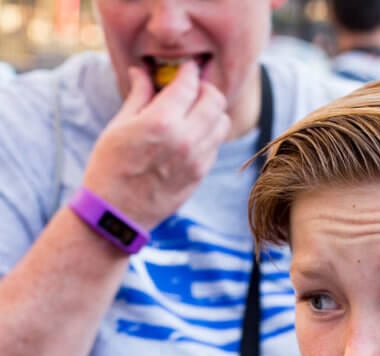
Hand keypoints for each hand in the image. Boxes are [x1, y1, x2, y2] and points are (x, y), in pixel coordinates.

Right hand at [82, 63, 229, 229]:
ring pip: (221, 123)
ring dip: (211, 112)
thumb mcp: (119, 126)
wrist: (116, 215)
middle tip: (192, 90)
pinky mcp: (200, 177)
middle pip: (215, 100)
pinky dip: (208, 135)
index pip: (189, 83)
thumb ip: (138, 96)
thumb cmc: (110, 168)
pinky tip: (191, 136)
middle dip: (205, 89)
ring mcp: (196, 161)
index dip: (188, 71)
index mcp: (161, 122)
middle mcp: (185, 140)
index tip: (184, 69)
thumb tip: (141, 72)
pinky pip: (215, 146)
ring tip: (193, 113)